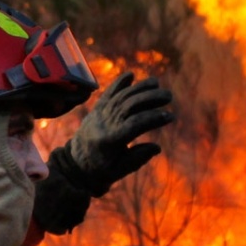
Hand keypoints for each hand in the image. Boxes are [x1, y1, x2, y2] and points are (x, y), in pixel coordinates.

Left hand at [54, 71, 173, 197]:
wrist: (75, 164)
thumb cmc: (102, 170)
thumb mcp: (120, 171)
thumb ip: (138, 158)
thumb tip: (157, 147)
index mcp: (110, 141)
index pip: (134, 125)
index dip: (152, 118)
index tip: (170, 116)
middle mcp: (104, 124)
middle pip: (129, 106)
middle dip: (150, 98)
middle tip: (169, 95)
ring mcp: (98, 115)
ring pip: (120, 96)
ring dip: (139, 88)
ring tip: (157, 83)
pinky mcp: (96, 109)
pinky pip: (107, 93)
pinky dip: (118, 83)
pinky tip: (131, 75)